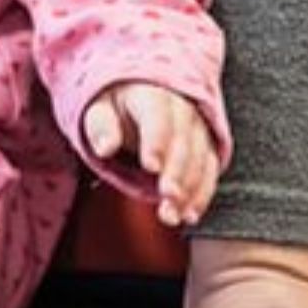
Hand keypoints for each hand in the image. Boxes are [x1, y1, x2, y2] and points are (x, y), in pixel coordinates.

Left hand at [82, 81, 219, 226]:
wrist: (141, 92)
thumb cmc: (115, 104)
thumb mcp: (98, 107)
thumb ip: (101, 126)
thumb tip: (104, 148)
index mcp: (152, 93)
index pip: (157, 117)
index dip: (156, 141)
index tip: (150, 166)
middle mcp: (182, 109)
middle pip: (183, 142)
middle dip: (176, 172)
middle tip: (167, 196)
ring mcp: (198, 128)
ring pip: (200, 160)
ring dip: (189, 190)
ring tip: (172, 215)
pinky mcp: (206, 147)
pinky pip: (209, 171)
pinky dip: (201, 194)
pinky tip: (189, 215)